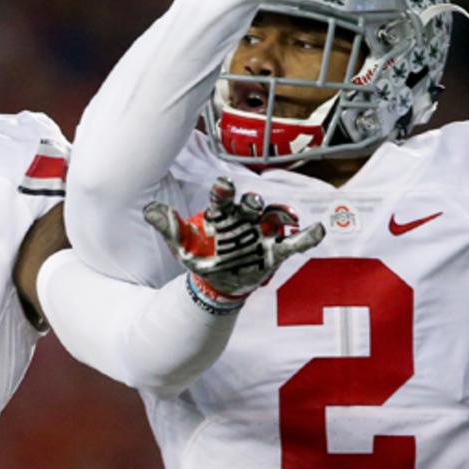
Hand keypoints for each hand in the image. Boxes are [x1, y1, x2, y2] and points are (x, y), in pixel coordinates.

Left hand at [144, 177, 324, 306]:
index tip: (223, 184)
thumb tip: (151, 210)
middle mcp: (244, 218)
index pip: (223, 197)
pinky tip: (318, 230)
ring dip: (280, 216)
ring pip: (274, 218)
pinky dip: (306, 236)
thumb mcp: (181, 246)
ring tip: (288, 217)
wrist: (217, 284)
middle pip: (252, 203)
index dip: (224, 189)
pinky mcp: (276, 251)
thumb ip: (169, 228)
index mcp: (221, 214)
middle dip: (253, 202)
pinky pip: (294, 242)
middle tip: (252, 204)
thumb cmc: (200, 257)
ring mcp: (262, 233)